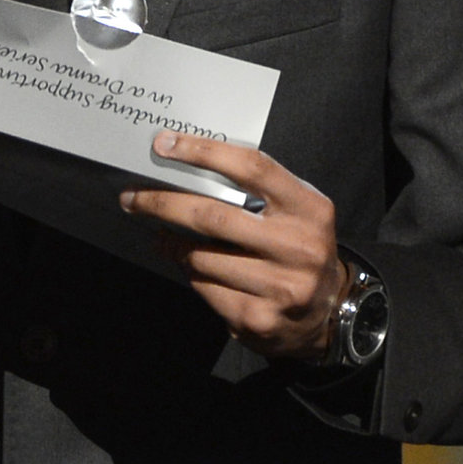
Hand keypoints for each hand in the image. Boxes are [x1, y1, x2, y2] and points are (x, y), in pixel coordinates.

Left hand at [120, 131, 345, 360]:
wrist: (330, 314)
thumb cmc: (298, 246)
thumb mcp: (295, 210)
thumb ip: (255, 188)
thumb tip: (183, 164)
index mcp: (309, 209)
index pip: (251, 167)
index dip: (203, 151)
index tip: (163, 144)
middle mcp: (298, 247)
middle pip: (212, 216)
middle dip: (162, 204)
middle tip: (132, 197)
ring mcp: (280, 287)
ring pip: (201, 257)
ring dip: (173, 244)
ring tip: (162, 236)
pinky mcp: (259, 319)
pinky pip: (205, 288)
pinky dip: (190, 273)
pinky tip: (189, 266)